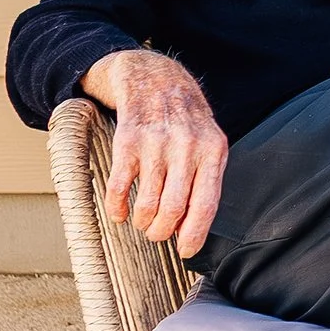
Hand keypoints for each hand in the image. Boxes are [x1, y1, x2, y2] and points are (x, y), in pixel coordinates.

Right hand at [81, 47, 229, 256]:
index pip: (206, 204)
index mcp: (212, 152)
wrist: (155, 79)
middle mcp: (186, 148)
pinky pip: (120, 186)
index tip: (186, 251)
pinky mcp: (127, 141)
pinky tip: (118, 213)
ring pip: (147, 203)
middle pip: (173, 209)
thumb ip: (207, 179)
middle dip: (162, 232)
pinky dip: (117, 207)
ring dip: (142, 221)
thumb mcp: (210, 143)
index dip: (194, 234)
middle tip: (157, 234)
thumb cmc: (187, 120)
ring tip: (142, 222)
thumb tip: (194, 225)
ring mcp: (156, 144)